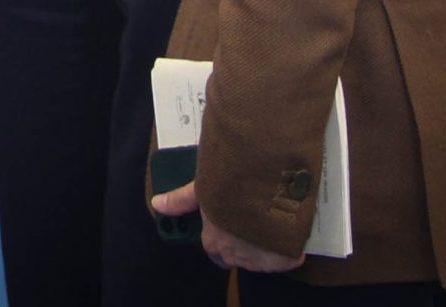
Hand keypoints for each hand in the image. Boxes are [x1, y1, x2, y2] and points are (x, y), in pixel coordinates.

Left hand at [150, 180, 299, 272]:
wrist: (263, 185)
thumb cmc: (228, 186)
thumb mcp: (201, 188)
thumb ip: (180, 200)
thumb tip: (157, 204)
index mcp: (214, 241)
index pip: (214, 248)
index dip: (222, 236)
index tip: (229, 223)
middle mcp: (235, 255)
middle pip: (238, 256)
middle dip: (244, 242)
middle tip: (252, 220)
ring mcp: (260, 259)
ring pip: (261, 258)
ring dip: (265, 245)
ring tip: (270, 220)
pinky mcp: (283, 259)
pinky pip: (286, 259)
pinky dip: (288, 249)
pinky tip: (286, 229)